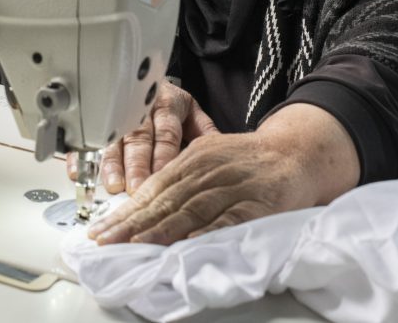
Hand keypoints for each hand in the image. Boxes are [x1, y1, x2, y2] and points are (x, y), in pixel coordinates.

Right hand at [67, 80, 217, 193]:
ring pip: (112, 139)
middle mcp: (139, 109)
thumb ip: (205, 133)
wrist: (146, 80)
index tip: (162, 177)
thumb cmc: (171, 106)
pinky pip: (87, 140)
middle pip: (138, 138)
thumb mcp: (193, 112)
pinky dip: (80, 157)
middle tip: (135, 189)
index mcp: (167, 103)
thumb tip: (223, 155)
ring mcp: (115, 116)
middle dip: (136, 165)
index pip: (166, 132)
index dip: (163, 155)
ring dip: (111, 164)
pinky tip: (77, 174)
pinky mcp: (97, 123)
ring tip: (112, 185)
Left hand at [86, 103, 359, 244]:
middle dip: (133, 223)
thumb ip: (180, 178)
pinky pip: (228, 218)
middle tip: (107, 241)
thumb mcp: (209, 156)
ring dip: (162, 229)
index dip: (126, 211)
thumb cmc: (248, 160)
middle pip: (166, 199)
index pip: (153, 187)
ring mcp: (232, 186)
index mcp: (193, 158)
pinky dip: (207, 231)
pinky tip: (188, 243)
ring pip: (191, 209)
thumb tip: (142, 202)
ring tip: (137, 244)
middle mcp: (208, 169)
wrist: (296, 153)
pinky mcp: (256, 203)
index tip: (102, 230)